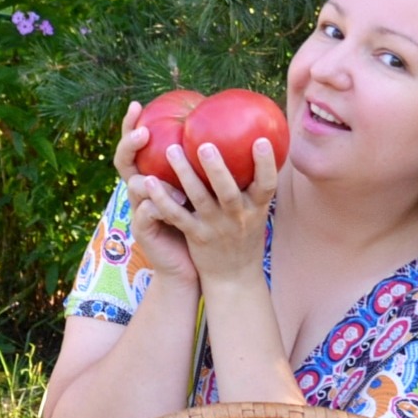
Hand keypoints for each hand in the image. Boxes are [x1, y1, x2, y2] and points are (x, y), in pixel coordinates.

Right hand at [115, 102, 197, 285]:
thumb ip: (209, 167)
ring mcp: (139, 210)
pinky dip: (159, 205)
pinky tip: (177, 200)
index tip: (138, 104)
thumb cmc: (203, 224)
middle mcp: (141, 191)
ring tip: (165, 170)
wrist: (192, 265)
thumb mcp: (205, 192)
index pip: (136, 146)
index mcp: (153, 177)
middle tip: (144, 133)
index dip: (131, 125)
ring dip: (150, 177)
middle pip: (124, 160)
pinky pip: (148, 213)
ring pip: (136, 186)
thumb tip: (236, 133)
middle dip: (129, 144)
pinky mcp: (144, 230)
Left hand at [137, 136, 279, 291]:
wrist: (234, 276)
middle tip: (204, 145)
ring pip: (199, 199)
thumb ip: (253, 182)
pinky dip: (163, 199)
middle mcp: (237, 217)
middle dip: (216, 169)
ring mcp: (215, 227)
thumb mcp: (257, 211)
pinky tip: (150, 182)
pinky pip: (177, 216)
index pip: (267, 185)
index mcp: (256, 208)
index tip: (262, 140)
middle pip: (228, 191)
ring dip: (185, 174)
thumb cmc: (244, 234)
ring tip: (171, 150)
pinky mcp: (195, 235)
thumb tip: (257, 141)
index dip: (266, 164)